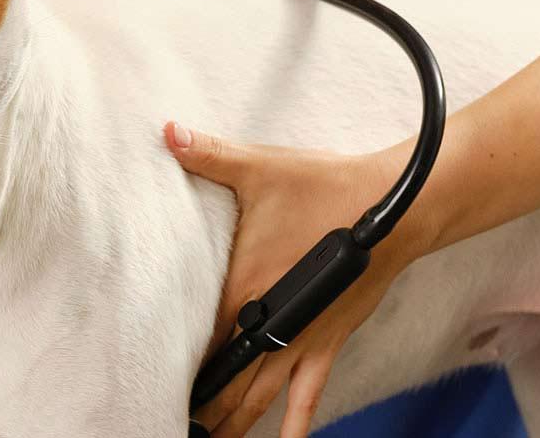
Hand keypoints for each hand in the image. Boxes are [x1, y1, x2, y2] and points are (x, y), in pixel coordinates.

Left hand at [164, 123, 438, 437]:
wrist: (396, 208)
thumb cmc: (327, 188)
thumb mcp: (261, 169)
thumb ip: (209, 155)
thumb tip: (168, 132)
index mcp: (245, 289)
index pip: (195, 342)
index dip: (171, 366)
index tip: (144, 383)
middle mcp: (271, 326)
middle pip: (224, 384)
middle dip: (197, 407)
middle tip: (169, 422)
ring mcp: (302, 341)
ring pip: (258, 400)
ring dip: (232, 424)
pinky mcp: (329, 344)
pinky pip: (307, 397)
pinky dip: (292, 426)